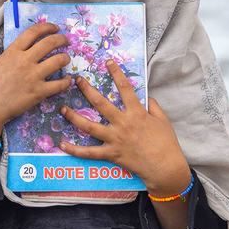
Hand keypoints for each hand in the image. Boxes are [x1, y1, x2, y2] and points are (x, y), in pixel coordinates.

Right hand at [0, 22, 71, 142]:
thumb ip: (11, 56)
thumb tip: (22, 52)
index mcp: (13, 51)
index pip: (33, 32)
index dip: (47, 27)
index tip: (54, 28)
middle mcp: (25, 60)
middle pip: (50, 43)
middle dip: (62, 39)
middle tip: (66, 40)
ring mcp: (33, 76)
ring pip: (58, 60)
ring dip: (65, 58)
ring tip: (66, 59)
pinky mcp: (39, 92)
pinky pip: (59, 84)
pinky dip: (66, 81)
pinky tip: (67, 80)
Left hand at [58, 60, 190, 194]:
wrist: (164, 167)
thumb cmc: (166, 143)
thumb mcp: (163, 120)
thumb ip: (153, 106)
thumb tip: (146, 98)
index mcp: (137, 113)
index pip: (125, 88)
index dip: (116, 73)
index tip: (108, 62)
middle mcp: (123, 123)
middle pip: (101, 103)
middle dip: (87, 90)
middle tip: (77, 80)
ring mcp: (115, 139)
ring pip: (89, 126)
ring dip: (74, 117)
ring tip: (62, 109)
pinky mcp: (111, 154)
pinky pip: (89, 152)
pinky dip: (75, 150)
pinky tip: (63, 145)